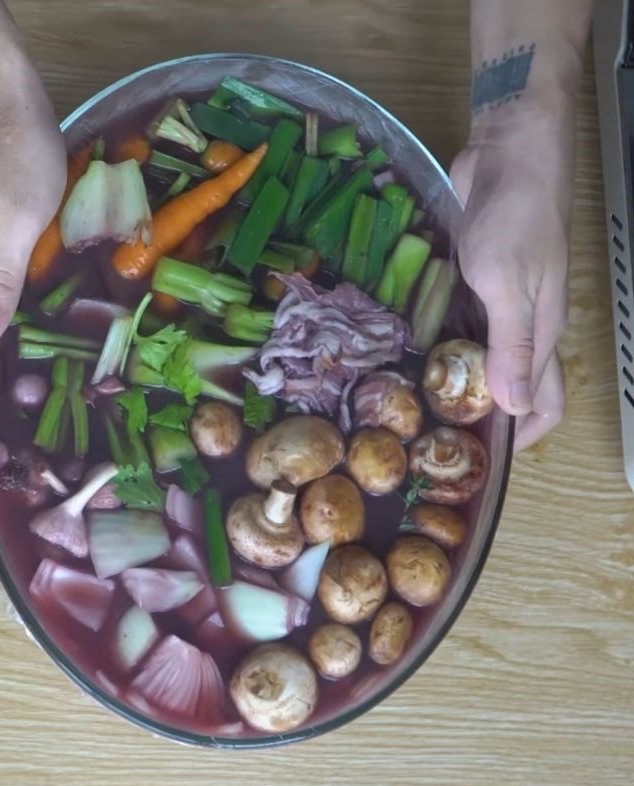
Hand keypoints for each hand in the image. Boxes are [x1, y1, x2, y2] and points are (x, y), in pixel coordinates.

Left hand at [451, 102, 573, 450]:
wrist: (510, 152)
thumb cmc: (515, 216)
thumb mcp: (510, 284)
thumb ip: (512, 345)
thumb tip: (513, 409)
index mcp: (542, 334)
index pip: (543, 403)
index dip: (520, 437)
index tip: (481, 458)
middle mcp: (526, 325)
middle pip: (514, 386)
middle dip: (485, 415)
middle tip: (436, 432)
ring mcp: (503, 301)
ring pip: (487, 357)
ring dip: (462, 381)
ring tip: (419, 402)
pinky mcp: (481, 280)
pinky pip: (466, 325)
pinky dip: (448, 345)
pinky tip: (417, 352)